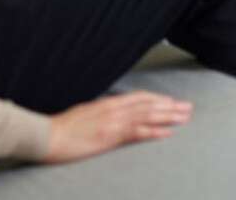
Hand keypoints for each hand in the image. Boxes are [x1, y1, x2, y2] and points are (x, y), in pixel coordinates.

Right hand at [44, 91, 192, 163]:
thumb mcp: (85, 113)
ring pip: (147, 116)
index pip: (140, 98)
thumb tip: (113, 112)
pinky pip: (137, 133)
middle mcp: (114, 110)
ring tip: (185, 117)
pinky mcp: (109, 137)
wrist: (47, 135)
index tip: (172, 101)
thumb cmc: (63, 127)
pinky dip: (154, 131)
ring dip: (168, 116)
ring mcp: (112, 122)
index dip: (158, 99)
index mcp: (108, 104)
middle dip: (170, 106)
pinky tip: (167, 132)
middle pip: (149, 105)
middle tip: (188, 108)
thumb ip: (102, 112)